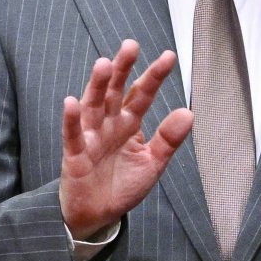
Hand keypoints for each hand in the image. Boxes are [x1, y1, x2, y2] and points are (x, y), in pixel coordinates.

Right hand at [59, 39, 192, 239]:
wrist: (97, 214)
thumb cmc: (122, 185)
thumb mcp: (152, 163)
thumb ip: (168, 139)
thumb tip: (189, 113)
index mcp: (129, 123)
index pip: (143, 94)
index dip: (154, 76)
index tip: (168, 57)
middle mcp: (110, 123)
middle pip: (115, 91)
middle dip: (123, 69)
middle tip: (131, 46)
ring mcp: (91, 136)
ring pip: (93, 105)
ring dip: (97, 85)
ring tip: (104, 65)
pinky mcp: (75, 154)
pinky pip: (73, 134)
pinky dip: (71, 119)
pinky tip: (71, 102)